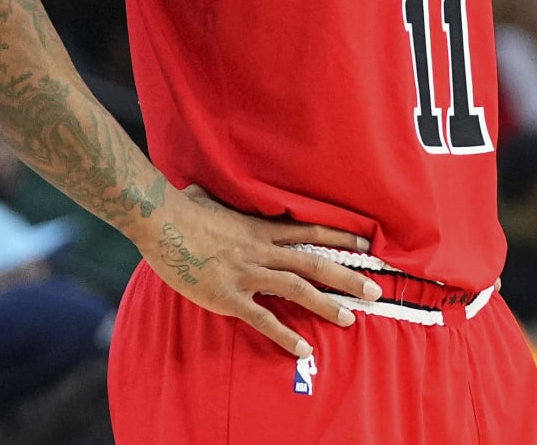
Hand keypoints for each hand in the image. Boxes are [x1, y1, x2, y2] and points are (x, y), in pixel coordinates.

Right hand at [137, 184, 383, 356]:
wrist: (161, 221)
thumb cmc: (183, 207)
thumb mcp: (213, 197)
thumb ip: (222, 199)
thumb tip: (206, 189)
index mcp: (261, 229)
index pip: (311, 232)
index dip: (340, 238)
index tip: (366, 244)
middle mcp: (261, 250)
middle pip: (314, 262)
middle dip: (347, 277)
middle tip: (374, 291)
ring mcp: (247, 273)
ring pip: (296, 289)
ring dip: (325, 305)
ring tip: (350, 320)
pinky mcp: (229, 296)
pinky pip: (262, 318)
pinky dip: (284, 334)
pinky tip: (302, 348)